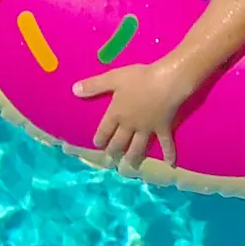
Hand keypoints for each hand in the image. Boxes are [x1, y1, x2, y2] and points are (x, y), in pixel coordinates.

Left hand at [73, 60, 194, 175]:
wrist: (166, 83)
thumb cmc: (138, 78)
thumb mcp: (113, 78)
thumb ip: (94, 86)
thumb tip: (74, 90)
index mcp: (116, 114)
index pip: (105, 129)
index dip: (100, 138)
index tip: (97, 145)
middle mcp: (130, 125)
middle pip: (120, 142)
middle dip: (114, 151)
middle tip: (110, 161)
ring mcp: (147, 129)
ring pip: (138, 147)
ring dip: (134, 157)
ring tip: (131, 166)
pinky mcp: (163, 129)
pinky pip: (166, 144)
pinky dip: (169, 155)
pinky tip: (171, 165)